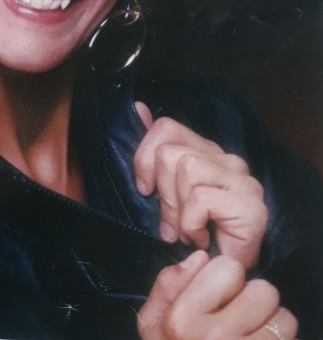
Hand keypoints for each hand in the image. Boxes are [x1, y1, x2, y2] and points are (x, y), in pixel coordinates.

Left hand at [133, 102, 267, 268]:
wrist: (221, 278)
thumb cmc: (192, 235)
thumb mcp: (163, 189)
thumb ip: (153, 148)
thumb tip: (137, 107)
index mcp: (205, 151)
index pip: (167, 127)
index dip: (145, 156)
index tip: (144, 189)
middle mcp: (227, 160)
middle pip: (171, 153)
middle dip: (162, 194)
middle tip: (172, 223)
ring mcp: (242, 180)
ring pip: (186, 169)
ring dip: (178, 210)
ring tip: (189, 230)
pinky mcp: (250, 205)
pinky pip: (200, 199)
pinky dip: (191, 225)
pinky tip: (202, 239)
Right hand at [137, 251, 297, 339]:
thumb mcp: (151, 325)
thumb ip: (167, 285)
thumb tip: (199, 258)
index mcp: (183, 318)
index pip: (227, 267)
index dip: (226, 281)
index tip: (218, 298)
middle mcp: (216, 337)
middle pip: (262, 290)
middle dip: (254, 301)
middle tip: (240, 319)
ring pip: (284, 317)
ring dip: (273, 324)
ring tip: (253, 336)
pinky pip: (290, 339)